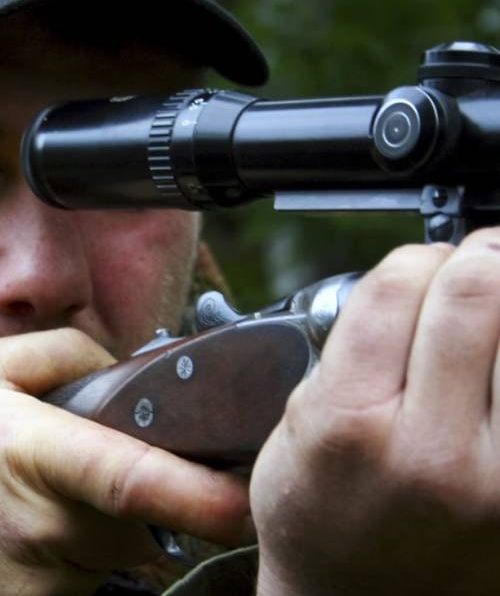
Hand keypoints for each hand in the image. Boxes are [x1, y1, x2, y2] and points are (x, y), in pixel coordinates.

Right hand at [0, 328, 251, 594]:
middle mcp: (39, 528)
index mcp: (31, 451)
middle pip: (141, 522)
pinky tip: (15, 534)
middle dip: (137, 497)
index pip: (136, 482)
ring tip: (25, 500)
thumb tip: (130, 366)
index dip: (204, 498)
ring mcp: (32, 584)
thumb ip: (62, 352)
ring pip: (113, 558)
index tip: (253, 502)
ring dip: (97, 530)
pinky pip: (79, 585)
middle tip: (73, 466)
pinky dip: (69, 559)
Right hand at [251, 227, 499, 595]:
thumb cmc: (318, 512)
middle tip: (472, 265)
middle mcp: (432, 451)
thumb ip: (349, 346)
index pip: (396, 287)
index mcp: (349, 425)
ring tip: (494, 304)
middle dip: (474, 261)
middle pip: (478, 293)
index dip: (410, 260)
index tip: (416, 268)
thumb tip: (419, 273)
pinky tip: (497, 364)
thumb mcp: (294, 423)